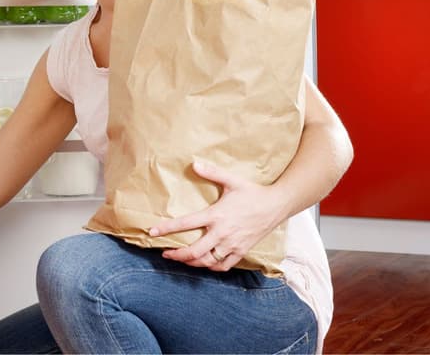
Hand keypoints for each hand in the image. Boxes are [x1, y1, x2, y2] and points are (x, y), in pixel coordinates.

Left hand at [148, 159, 287, 271]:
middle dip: (176, 255)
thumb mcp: (232, 180)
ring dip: (192, 263)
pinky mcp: (242, 251)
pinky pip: (224, 266)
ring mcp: (232, 245)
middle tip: (165, 253)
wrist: (277, 205)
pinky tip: (204, 264)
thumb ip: (211, 172)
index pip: (185, 224)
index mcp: (216, 215)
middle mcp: (222, 233)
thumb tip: (194, 163)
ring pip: (207, 262)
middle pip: (194, 251)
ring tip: (181, 259)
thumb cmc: (253, 192)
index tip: (152, 232)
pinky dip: (212, 267)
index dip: (166, 229)